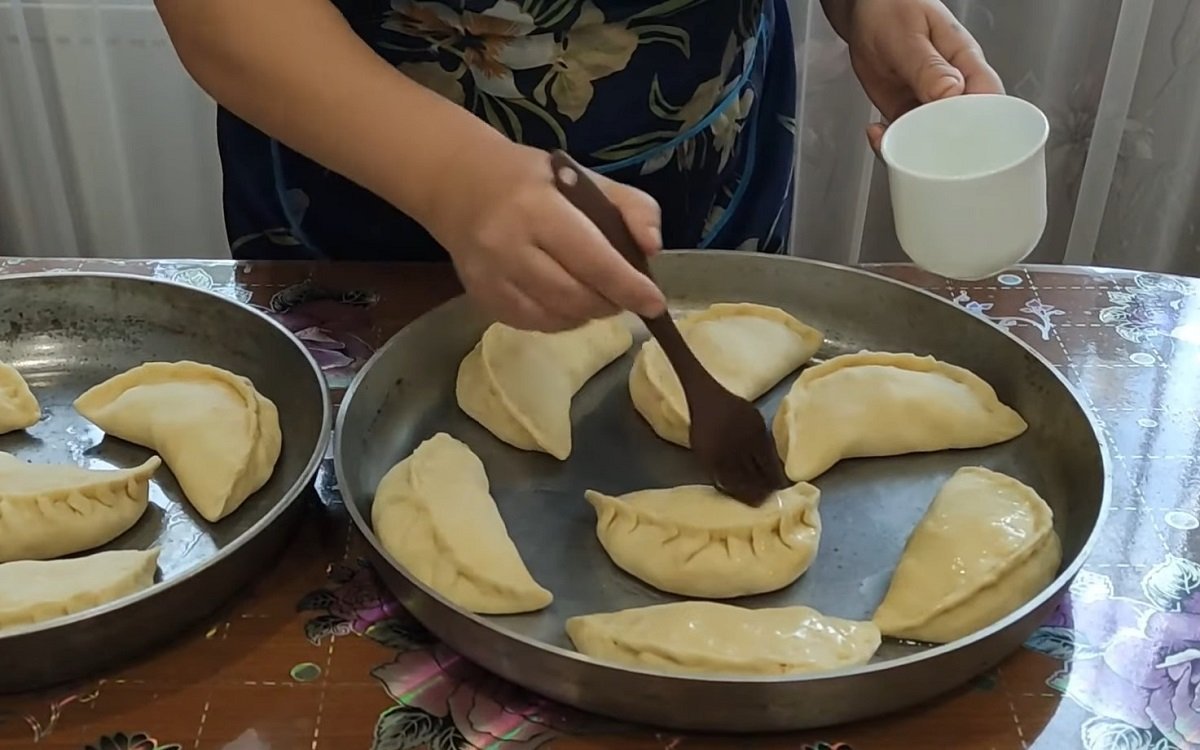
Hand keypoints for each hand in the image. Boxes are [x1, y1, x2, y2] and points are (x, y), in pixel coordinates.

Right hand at [425, 142, 665, 331]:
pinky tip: (568, 302)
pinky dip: (561, 320)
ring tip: (597, 295)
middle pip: (573, 295)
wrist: (458, 184)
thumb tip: (651, 249)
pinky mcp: (480, 297)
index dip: (627, 286)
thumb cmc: (533, 181)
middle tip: (624, 295)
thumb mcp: (587, 178)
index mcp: (537, 208)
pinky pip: (532, 324)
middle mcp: (508, 245)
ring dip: (587, 314)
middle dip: (610, 302)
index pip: (591, 258)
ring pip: (554, 316)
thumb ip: (631, 206)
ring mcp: (490, 276)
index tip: (655, 303)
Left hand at [841, 0, 1004, 150]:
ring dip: (913, 150)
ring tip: (890, 142)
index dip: (981, 127)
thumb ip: (928, 66)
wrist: (865, 11)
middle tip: (919, 151)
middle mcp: (953, 88)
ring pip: (933, 139)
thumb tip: (952, 93)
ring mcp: (929, 103)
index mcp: (966, 64)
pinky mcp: (907, 112)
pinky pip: (905, 137)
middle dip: (946, 148)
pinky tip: (877, 133)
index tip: (957, 140)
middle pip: (964, 130)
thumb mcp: (908, 36)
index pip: (988, 101)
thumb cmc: (894, 10)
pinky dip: (890, 142)